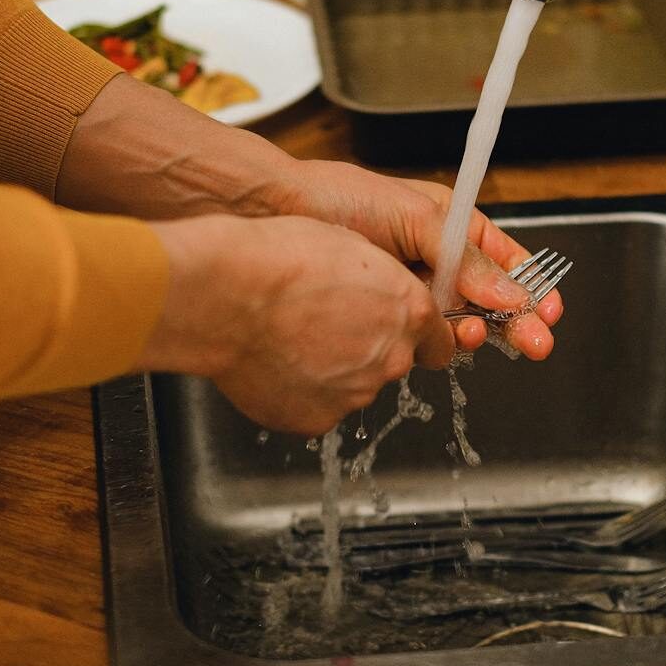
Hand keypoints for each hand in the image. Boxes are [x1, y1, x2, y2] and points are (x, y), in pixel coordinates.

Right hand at [139, 214, 453, 435]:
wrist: (226, 295)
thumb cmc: (278, 259)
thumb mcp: (348, 245)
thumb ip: (381, 281)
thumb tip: (380, 292)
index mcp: (408, 310)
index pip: (439, 339)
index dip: (418, 334)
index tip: (400, 332)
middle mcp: (390, 357)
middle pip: (394, 363)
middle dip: (369, 348)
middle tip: (325, 325)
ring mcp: (354, 393)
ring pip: (354, 385)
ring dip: (334, 368)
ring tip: (290, 339)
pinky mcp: (317, 419)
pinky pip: (318, 406)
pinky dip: (302, 391)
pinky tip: (276, 362)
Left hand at [274, 160, 562, 358]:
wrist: (277, 215)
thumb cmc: (339, 199)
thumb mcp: (416, 218)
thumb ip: (465, 259)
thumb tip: (511, 292)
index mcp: (450, 226)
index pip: (504, 260)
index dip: (530, 286)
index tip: (549, 310)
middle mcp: (434, 260)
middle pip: (489, 298)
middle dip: (514, 320)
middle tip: (535, 343)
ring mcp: (410, 288)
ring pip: (457, 320)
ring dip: (473, 330)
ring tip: (471, 332)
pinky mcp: (384, 313)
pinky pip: (421, 334)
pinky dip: (435, 339)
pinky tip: (440, 338)